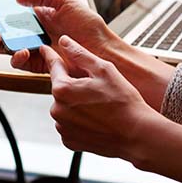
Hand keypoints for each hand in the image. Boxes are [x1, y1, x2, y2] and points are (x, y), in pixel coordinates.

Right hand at [0, 0, 174, 109]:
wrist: (102, 51)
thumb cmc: (88, 26)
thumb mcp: (66, 1)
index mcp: (35, 12)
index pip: (5, 5)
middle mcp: (29, 30)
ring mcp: (31, 47)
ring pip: (3, 46)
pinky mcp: (36, 64)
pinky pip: (18, 62)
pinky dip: (17, 57)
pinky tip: (24, 51)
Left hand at [41, 35, 160, 164]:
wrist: (136, 134)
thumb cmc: (123, 102)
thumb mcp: (104, 70)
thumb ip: (80, 54)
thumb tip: (64, 41)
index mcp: (62, 89)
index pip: (54, 66)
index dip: (51, 55)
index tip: (45, 49)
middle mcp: (57, 109)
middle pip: (61, 88)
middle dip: (73, 85)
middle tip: (96, 88)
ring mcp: (62, 127)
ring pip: (65, 107)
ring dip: (76, 103)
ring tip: (99, 106)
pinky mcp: (69, 140)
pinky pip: (69, 124)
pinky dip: (79, 120)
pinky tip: (96, 119)